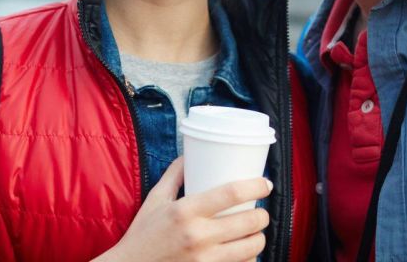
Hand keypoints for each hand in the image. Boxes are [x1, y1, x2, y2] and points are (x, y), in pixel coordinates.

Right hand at [94, 157, 272, 261]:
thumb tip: (189, 155)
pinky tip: (244, 253)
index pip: (231, 193)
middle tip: (260, 211)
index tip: (265, 183)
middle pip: (249, 221)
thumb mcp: (155, 200)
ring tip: (254, 232)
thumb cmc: (142, 236)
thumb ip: (173, 176)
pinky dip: (247, 259)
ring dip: (258, 238)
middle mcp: (198, 236)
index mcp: (185, 211)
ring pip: (251, 248)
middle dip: (262, 215)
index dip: (255, 186)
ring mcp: (205, 260)